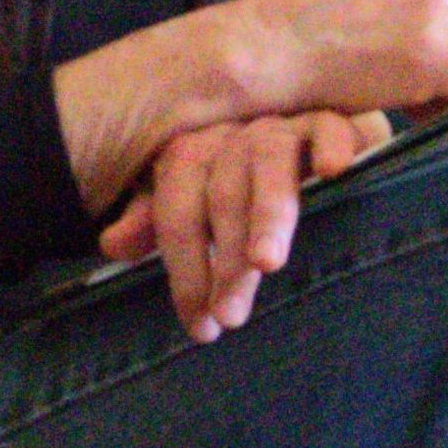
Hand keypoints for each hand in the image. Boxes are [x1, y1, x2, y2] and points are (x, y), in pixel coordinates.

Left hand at [97, 109, 382, 339]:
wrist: (295, 123)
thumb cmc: (241, 185)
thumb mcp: (196, 205)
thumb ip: (156, 223)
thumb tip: (111, 245)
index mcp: (190, 157)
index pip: (177, 211)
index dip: (185, 268)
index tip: (200, 326)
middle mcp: (230, 141)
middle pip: (223, 197)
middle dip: (225, 260)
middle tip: (230, 315)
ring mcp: (279, 130)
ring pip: (269, 166)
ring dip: (268, 215)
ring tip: (267, 262)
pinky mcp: (328, 122)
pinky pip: (329, 125)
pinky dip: (333, 143)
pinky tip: (336, 170)